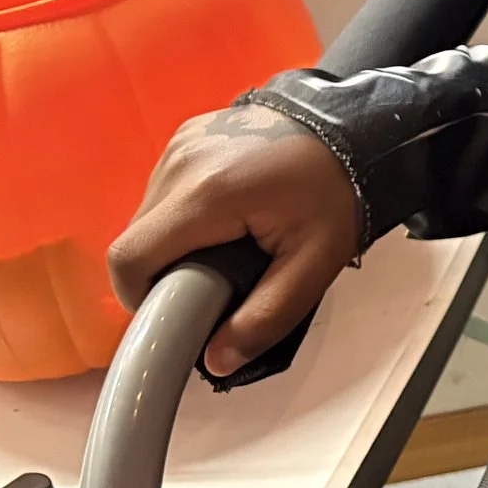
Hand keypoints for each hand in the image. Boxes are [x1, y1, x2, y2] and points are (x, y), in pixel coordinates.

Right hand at [107, 103, 360, 376]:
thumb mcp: (315, 263)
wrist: (358, 126)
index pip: (129, 259)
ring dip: (174, 243)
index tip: (179, 312)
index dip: (141, 298)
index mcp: (207, 193)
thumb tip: (217, 361)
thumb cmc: (339, 189)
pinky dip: (184, 214)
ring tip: (228, 248)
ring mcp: (182, 143)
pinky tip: (227, 218)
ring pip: (148, 216)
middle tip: (215, 283)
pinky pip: (165, 189)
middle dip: (165, 273)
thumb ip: (267, 317)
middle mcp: (182, 162)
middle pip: (137, 239)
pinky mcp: (189, 135)